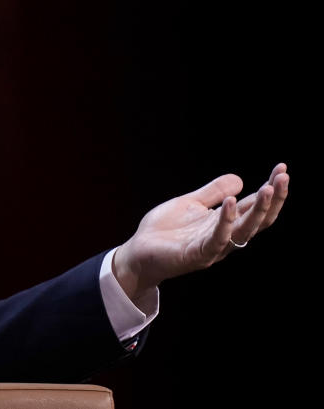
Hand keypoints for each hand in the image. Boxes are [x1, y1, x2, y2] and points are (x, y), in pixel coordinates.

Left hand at [113, 163, 288, 301]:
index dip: (270, 189)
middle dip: (273, 198)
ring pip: (245, 230)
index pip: (253, 205)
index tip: (282, 168)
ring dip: (259, 209)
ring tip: (268, 188)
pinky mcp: (198, 254)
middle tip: (284, 177)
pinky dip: (227, 222)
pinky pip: (217, 239)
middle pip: (258, 219)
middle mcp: (225, 236)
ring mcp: (214, 247)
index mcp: (225, 223)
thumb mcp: (190, 204)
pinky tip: (232, 203)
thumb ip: (213, 193)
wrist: (138, 252)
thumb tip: (241, 180)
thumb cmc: (164, 231)